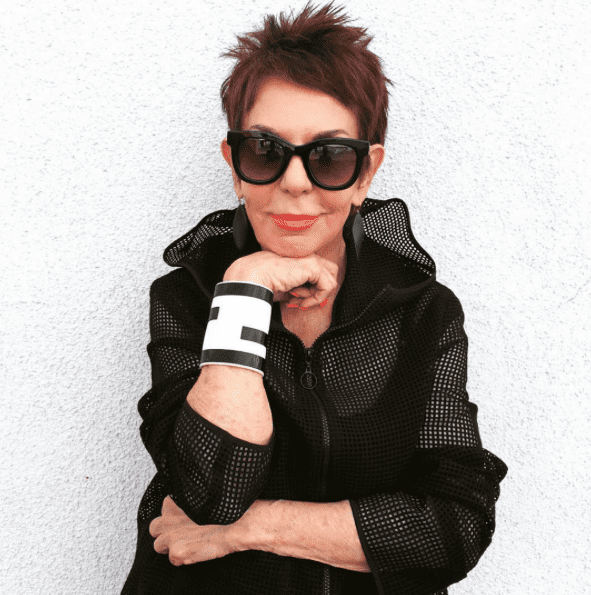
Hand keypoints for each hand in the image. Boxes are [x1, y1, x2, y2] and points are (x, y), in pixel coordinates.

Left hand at [149, 496, 238, 565]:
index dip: (173, 512)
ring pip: (158, 545)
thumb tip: (191, 504)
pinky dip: (182, 558)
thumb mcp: (204, 502)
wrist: (230, 528)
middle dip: (163, 530)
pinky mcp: (176, 552)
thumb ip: (192, 503)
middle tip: (177, 532)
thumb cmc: (222, 513)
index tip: (182, 514)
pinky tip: (193, 552)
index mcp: (174, 503)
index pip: (165, 506)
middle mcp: (169, 519)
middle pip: (154, 526)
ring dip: (169, 546)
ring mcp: (171, 537)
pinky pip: (172, 559)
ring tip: (185, 544)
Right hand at [223, 250, 338, 309]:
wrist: (252, 277)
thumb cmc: (261, 280)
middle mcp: (306, 255)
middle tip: (304, 301)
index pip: (318, 271)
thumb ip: (295, 289)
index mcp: (298, 257)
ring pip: (331, 279)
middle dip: (321, 289)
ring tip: (299, 300)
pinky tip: (301, 300)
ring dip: (317, 295)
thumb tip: (303, 298)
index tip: (299, 301)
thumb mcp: (283, 286)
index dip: (313, 289)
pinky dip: (317, 298)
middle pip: (330, 272)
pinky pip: (328, 286)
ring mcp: (310, 258)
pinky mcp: (312, 266)